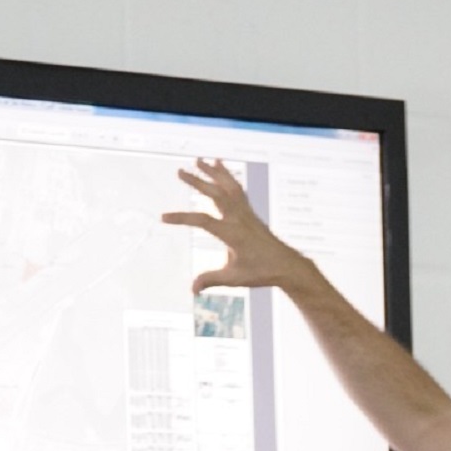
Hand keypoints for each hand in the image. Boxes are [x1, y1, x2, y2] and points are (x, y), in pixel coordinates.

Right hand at [162, 159, 313, 293]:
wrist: (286, 266)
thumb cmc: (261, 272)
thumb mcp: (234, 279)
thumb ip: (211, 280)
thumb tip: (192, 290)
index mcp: (232, 233)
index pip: (202, 221)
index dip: (181, 218)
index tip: (163, 218)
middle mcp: (239, 218)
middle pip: (215, 194)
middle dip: (197, 182)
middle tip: (180, 171)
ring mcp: (246, 214)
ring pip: (228, 187)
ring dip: (213, 172)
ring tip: (199, 160)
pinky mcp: (250, 213)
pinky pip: (237, 190)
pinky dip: (228, 177)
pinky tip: (221, 167)